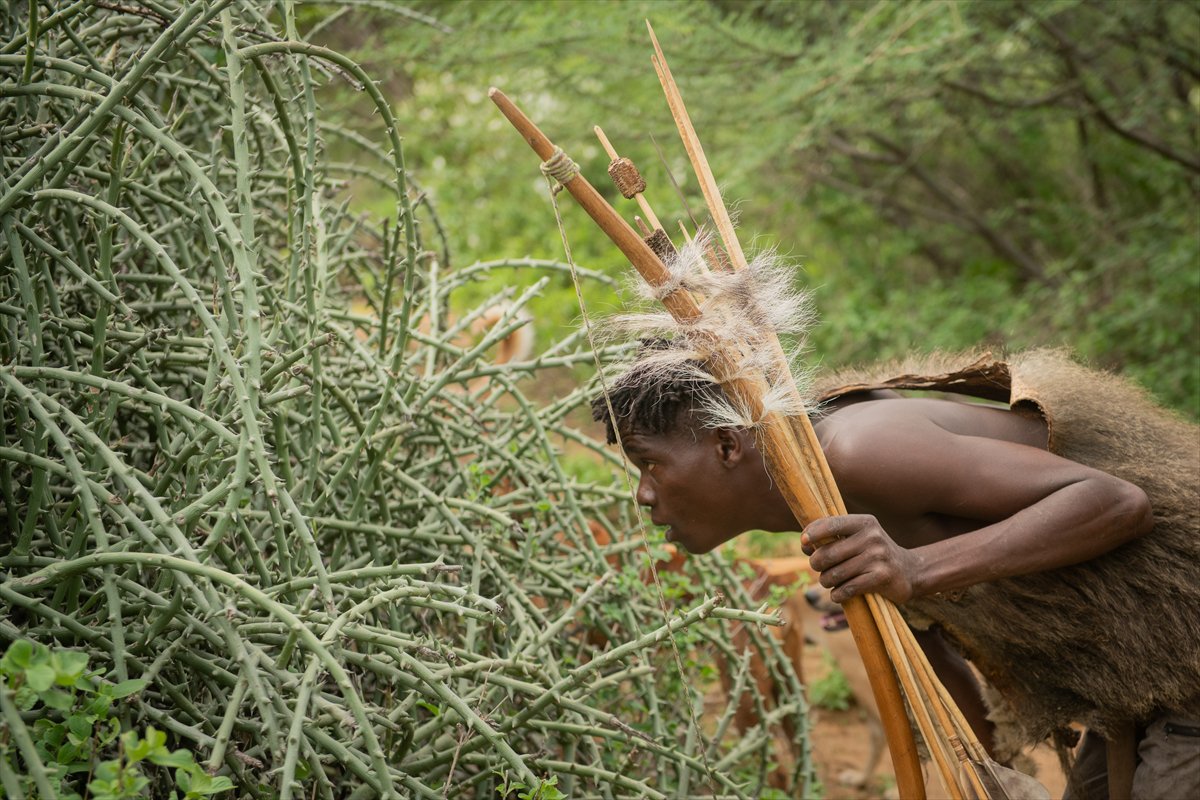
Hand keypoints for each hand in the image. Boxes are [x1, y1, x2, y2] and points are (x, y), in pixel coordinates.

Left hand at [800, 514, 919, 603]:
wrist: (909, 571)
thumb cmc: (872, 553)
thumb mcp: (858, 538)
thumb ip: (833, 537)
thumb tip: (804, 543)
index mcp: (864, 523)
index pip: (831, 524)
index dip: (812, 533)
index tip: (804, 542)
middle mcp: (872, 537)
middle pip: (827, 553)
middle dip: (816, 564)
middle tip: (819, 568)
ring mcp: (878, 557)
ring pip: (835, 574)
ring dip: (826, 581)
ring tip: (830, 581)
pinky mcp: (881, 577)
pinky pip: (847, 589)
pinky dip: (837, 594)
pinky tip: (839, 593)